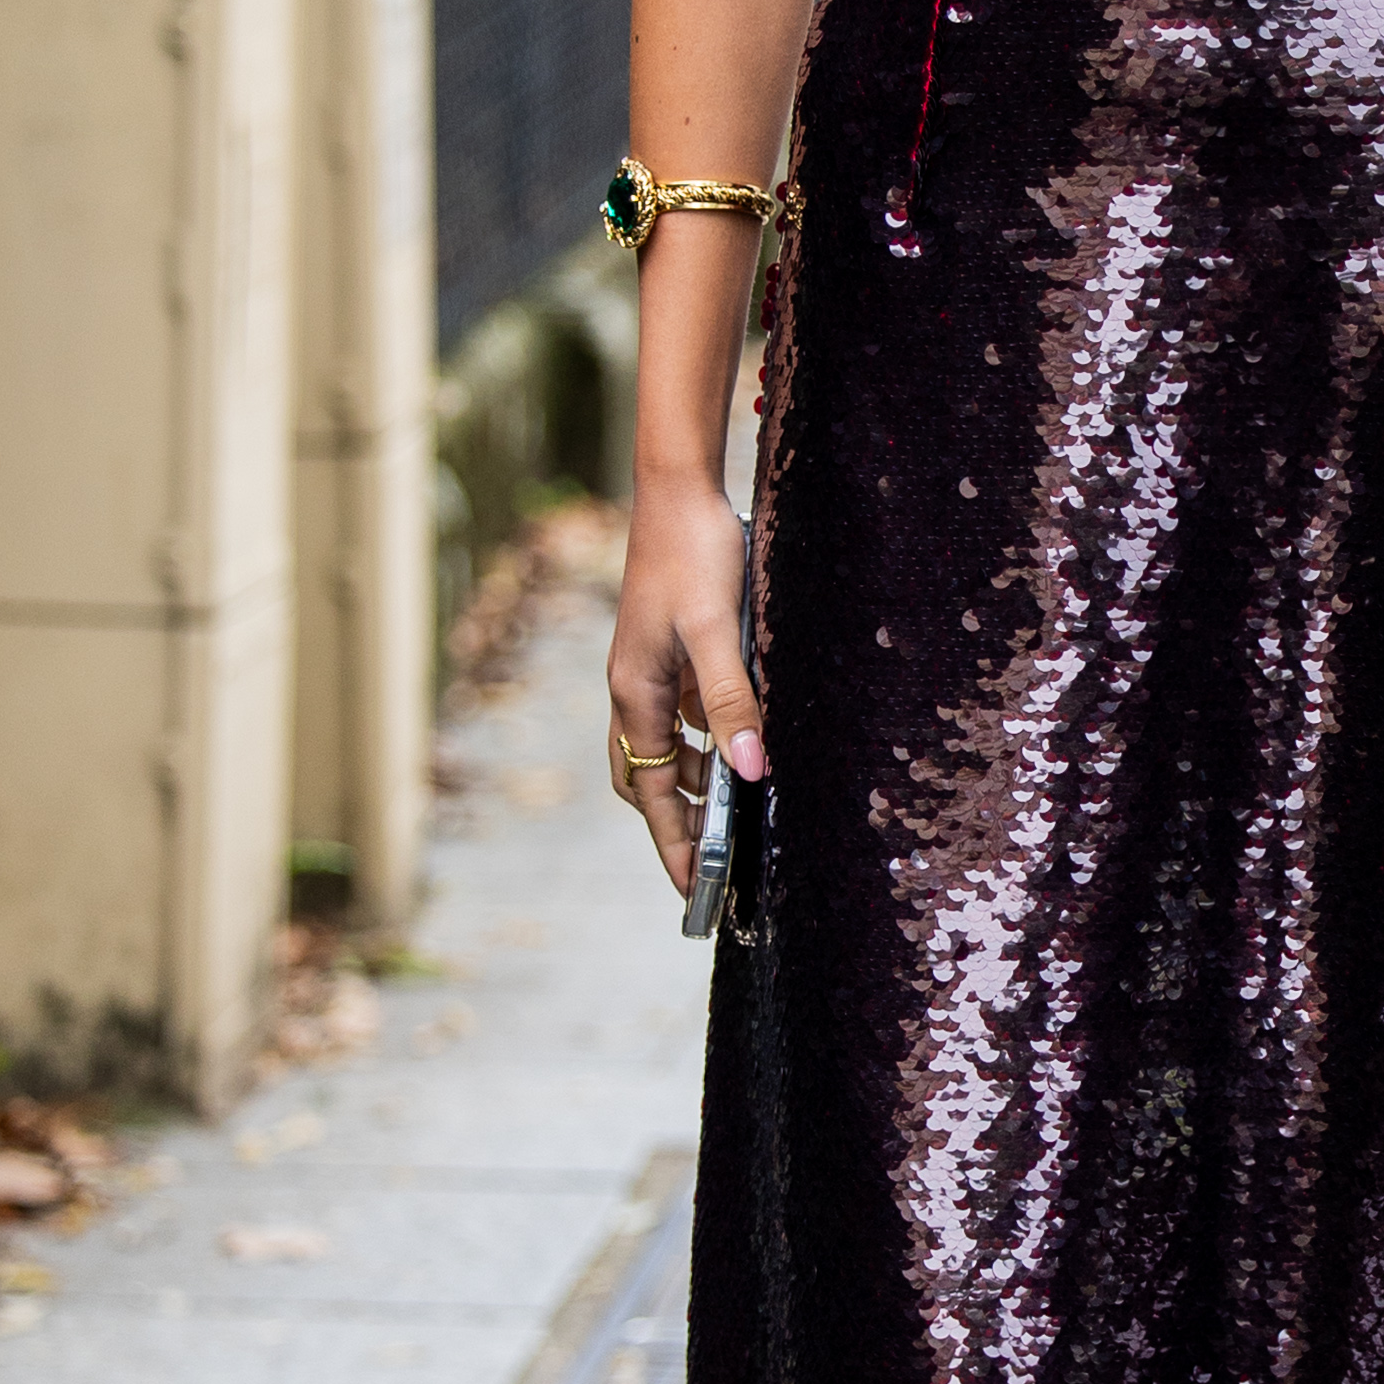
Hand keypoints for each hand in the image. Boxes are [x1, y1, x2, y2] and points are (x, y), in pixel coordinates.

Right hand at [608, 473, 763, 892]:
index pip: (649, 792)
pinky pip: (683, 714)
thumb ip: (733, 701)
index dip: (671, 845)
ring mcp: (650, 670)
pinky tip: (739, 743)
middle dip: (674, 823)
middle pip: (644, 778)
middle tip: (713, 864)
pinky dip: (705, 741)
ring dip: (692, 782)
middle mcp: (633, 688)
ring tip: (735, 813)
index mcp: (634, 692)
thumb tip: (751, 771)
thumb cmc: (694, 555)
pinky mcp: (670, 651)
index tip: (691, 894)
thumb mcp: (719, 633)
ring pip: (664, 747)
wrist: (678, 489)